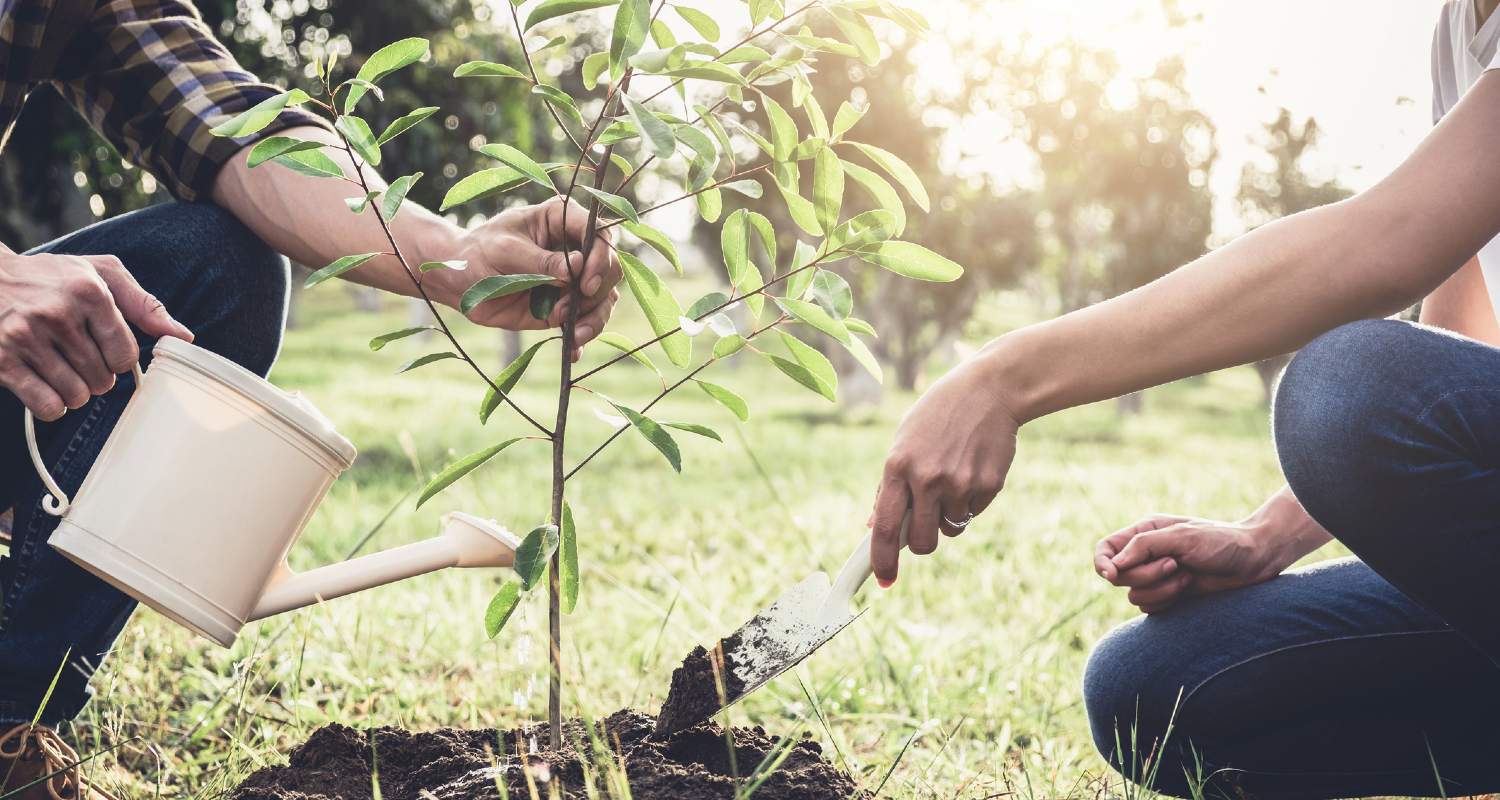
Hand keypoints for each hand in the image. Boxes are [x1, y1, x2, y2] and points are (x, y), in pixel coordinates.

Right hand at [0, 250, 192, 419]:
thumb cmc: (51, 277)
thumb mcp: (100, 274)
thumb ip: (144, 304)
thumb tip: (183, 336)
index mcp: (88, 291)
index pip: (126, 354)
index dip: (120, 359)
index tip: (107, 350)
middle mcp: (57, 314)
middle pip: (103, 379)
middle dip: (98, 377)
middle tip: (81, 359)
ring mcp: (25, 338)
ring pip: (77, 396)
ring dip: (76, 392)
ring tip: (63, 370)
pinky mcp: (2, 360)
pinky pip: (47, 406)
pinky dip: (53, 405)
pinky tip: (46, 386)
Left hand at [439, 197, 620, 354]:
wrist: (459, 282)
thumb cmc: (478, 253)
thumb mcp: (506, 251)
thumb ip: (541, 261)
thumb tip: (576, 267)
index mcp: (561, 220)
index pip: (599, 234)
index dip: (600, 257)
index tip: (585, 282)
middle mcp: (575, 248)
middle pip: (610, 268)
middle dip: (598, 290)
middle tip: (571, 306)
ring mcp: (572, 279)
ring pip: (604, 297)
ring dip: (595, 317)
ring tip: (575, 333)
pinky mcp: (565, 305)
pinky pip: (586, 321)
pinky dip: (583, 336)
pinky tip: (573, 351)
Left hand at [869, 351, 1018, 586]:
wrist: (989, 390)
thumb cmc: (939, 416)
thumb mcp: (904, 441)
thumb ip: (889, 485)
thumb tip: (874, 525)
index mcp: (898, 466)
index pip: (885, 527)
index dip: (882, 560)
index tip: (884, 580)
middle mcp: (928, 478)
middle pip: (922, 542)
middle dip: (922, 543)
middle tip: (925, 525)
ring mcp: (960, 483)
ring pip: (951, 528)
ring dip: (949, 516)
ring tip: (953, 477)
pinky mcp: (988, 485)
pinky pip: (974, 512)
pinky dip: (971, 501)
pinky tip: (972, 469)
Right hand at [1094, 514, 1290, 613]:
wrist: (1253, 561)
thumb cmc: (1221, 541)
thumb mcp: (1181, 536)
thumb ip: (1144, 546)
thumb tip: (1113, 565)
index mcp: (1143, 533)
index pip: (1105, 549)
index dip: (1102, 563)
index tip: (1112, 574)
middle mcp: (1145, 555)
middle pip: (1118, 577)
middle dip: (1146, 575)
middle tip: (1174, 565)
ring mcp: (1156, 577)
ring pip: (1134, 595)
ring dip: (1161, 590)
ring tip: (1187, 577)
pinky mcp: (1168, 597)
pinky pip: (1150, 608)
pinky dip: (1167, 601)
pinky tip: (1189, 588)